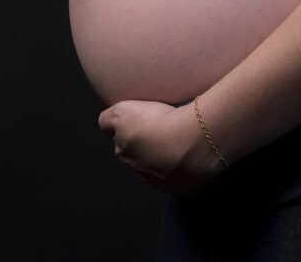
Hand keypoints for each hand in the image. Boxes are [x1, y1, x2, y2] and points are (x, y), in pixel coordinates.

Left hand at [98, 99, 226, 196]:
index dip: (134, 130)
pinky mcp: (185, 189)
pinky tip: (192, 155)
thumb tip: (107, 127)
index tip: (147, 121)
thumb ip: (107, 120)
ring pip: (162, 170)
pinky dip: (187, 169)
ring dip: (168, 159)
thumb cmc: (158, 122)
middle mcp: (141, 173)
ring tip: (181, 142)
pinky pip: (184, 179)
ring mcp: (164, 184)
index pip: (123, 143)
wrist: (194, 137)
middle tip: (163, 131)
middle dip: (149, 147)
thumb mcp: (121, 111)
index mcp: (124, 154)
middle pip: (142, 158)